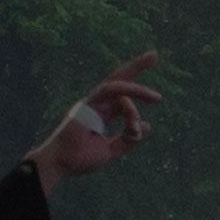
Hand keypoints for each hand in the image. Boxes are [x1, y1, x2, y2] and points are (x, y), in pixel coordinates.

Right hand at [28, 51, 158, 183]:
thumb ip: (127, 140)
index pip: (122, 98)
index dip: (140, 97)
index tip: (157, 101)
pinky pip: (110, 90)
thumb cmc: (79, 160)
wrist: (61, 165)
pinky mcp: (87, 104)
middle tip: (154, 53)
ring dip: (139, 90)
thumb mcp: (109, 151)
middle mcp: (96, 105)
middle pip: (118, 80)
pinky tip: (146, 95)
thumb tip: (148, 126)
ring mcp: (90, 103)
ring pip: (118, 87)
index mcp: (101, 114)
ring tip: (156, 99)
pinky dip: (128, 92)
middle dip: (135, 66)